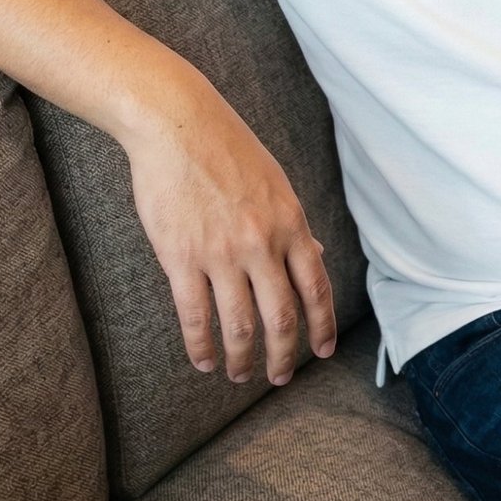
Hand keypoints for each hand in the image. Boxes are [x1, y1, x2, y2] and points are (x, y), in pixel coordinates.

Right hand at [121, 80, 335, 385]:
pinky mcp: (182, 257)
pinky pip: (196, 315)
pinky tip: (204, 360)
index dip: (322, 326)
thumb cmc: (227, 149)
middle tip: (280, 377)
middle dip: (284, 355)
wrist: (178, 123)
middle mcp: (262, 242)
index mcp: (290, 222)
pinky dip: (202, 346)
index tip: (322, 352)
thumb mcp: (275, 184)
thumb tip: (316, 259)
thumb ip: (293, 226)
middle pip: (282, 316)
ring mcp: (222, 252)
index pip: (316, 287)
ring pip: (240, 325)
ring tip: (238, 375)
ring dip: (241, 359)